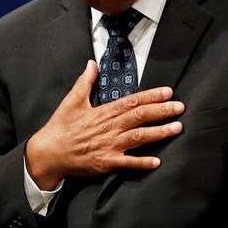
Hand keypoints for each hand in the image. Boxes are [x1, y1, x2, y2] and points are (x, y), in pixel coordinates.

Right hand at [25, 60, 184, 189]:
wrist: (48, 153)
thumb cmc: (60, 127)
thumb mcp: (72, 100)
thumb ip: (85, 82)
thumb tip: (91, 64)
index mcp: (103, 112)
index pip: (132, 101)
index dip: (151, 96)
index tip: (167, 92)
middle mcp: (109, 128)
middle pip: (139, 117)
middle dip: (161, 111)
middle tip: (179, 107)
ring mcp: (109, 146)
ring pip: (138, 137)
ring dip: (159, 133)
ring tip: (177, 128)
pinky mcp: (106, 163)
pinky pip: (127, 163)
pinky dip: (142, 163)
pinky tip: (157, 161)